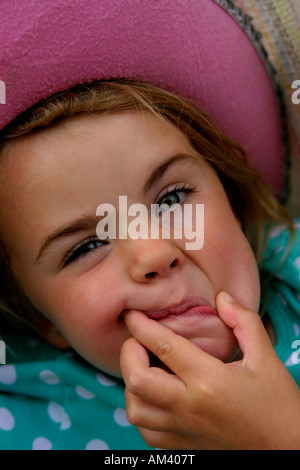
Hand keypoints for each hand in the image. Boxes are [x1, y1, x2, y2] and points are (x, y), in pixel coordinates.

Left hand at [120, 292, 299, 448]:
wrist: (288, 451)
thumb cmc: (278, 403)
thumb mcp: (266, 357)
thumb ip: (244, 322)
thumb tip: (221, 297)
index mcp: (210, 380)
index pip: (164, 346)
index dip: (141, 325)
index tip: (132, 313)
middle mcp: (190, 407)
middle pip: (137, 379)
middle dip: (129, 353)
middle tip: (138, 340)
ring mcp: (183, 431)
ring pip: (135, 409)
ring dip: (131, 384)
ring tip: (145, 367)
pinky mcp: (183, 447)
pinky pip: (146, 431)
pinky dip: (141, 410)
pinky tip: (154, 395)